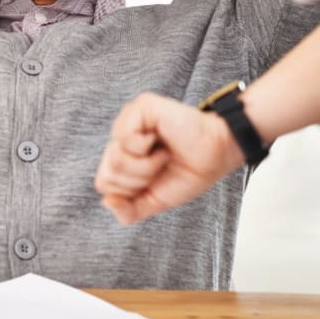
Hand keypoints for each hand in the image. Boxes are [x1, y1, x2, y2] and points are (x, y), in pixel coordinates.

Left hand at [95, 92, 243, 224]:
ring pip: (114, 158)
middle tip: (161, 166)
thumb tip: (106, 202)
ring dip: (146, 165)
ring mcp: (128, 120)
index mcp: (121, 157)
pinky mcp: (140, 107)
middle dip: (139, 179)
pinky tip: (160, 139)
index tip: (154, 180)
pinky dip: (146, 147)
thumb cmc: (189, 171)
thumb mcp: (155, 201)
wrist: (216, 156)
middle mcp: (120, 138)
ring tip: (163, 154)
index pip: (103, 184)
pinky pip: (125, 138)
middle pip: (107, 174)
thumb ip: (129, 211)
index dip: (130, 191)